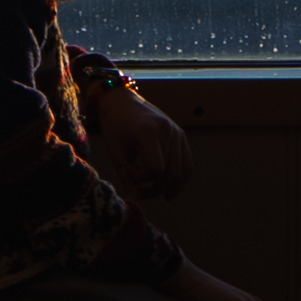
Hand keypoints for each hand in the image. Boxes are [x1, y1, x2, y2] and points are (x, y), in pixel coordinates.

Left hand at [82, 72, 196, 199]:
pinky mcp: (181, 136)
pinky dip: (180, 179)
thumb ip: (126, 176)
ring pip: (181, 172)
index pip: (155, 170)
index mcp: (150, 132)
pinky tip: (169, 191)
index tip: (125, 171)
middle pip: (170, 173)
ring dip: (166, 187)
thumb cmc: (114, 124)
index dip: (140, 178)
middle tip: (137, 192)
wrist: (121, 100)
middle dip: (154, 188)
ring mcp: (177, 133)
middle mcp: (169, 131)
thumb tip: (135, 200)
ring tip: (150, 192)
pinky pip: (187, 163)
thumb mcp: (115, 150)